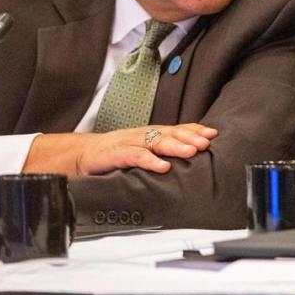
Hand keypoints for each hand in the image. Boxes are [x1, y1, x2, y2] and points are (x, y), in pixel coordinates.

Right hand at [23, 124, 217, 176]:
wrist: (80, 156)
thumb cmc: (114, 155)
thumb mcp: (141, 152)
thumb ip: (161, 153)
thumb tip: (189, 158)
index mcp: (149, 134)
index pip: (176, 128)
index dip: (194, 130)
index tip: (213, 134)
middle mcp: (141, 134)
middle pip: (169, 132)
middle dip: (190, 136)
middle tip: (207, 142)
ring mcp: (128, 143)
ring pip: (155, 141)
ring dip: (175, 146)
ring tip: (192, 152)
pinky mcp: (115, 154)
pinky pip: (135, 156)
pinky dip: (150, 161)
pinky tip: (163, 167)